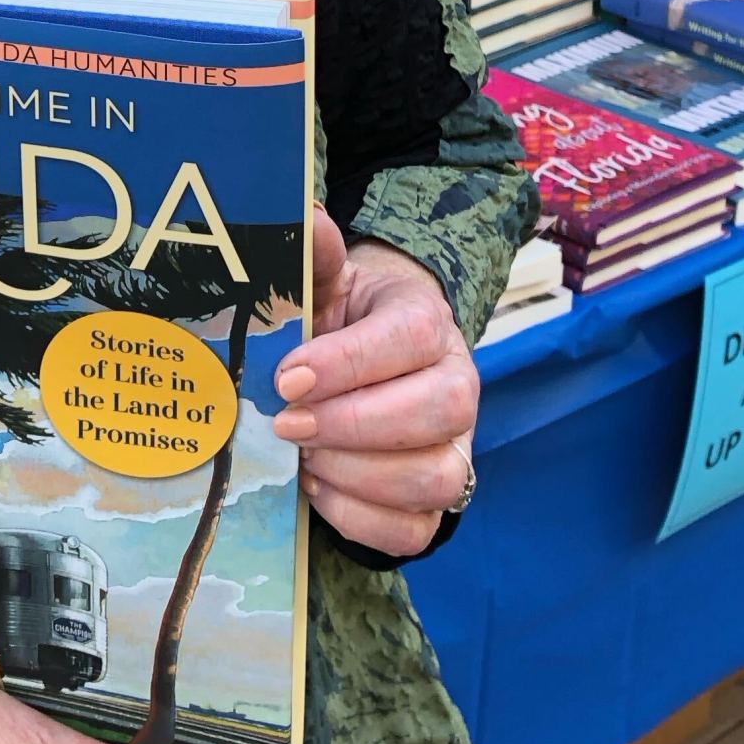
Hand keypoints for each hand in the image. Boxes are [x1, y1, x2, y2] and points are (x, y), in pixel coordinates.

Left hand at [271, 206, 477, 558]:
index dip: (346, 364)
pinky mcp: (440, 501)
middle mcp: (456, 385)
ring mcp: (456, 448)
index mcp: (427, 323)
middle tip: (287, 423)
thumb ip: (316, 254)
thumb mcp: (326, 283)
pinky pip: (416, 529)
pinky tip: (317, 487)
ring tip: (303, 456)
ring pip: (435, 478)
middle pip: (435, 412)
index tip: (287, 377)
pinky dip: (361, 517)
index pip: (407, 340)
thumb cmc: (341, 322)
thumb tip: (304, 214)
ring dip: (358, 474)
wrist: (368, 362)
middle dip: (352, 424)